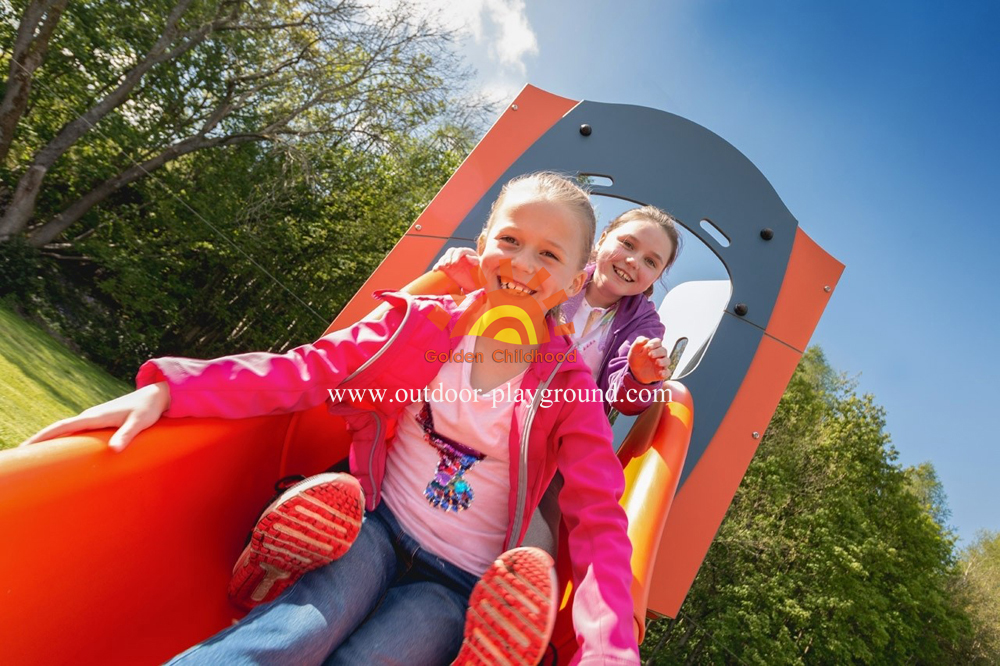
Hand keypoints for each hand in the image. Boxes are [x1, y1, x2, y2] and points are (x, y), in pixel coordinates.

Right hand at [20, 382, 170, 451]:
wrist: (156, 395)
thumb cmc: (148, 409)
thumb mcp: (139, 423)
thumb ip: (126, 435)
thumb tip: (113, 450)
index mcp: (95, 416)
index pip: (63, 426)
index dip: (44, 436)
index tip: (26, 446)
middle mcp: (91, 415)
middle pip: (60, 428)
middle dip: (40, 439)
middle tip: (22, 453)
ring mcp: (94, 417)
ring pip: (67, 429)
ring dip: (51, 439)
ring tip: (35, 454)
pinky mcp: (100, 420)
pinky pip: (77, 430)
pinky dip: (64, 437)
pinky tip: (61, 448)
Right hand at [432, 247, 479, 292]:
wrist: (475, 282)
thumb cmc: (479, 274)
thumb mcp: (480, 268)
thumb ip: (475, 261)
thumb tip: (467, 256)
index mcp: (468, 252)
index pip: (460, 251)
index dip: (456, 256)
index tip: (454, 263)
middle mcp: (459, 255)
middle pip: (451, 252)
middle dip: (448, 257)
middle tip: (447, 265)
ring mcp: (452, 260)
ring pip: (445, 257)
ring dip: (442, 261)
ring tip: (440, 267)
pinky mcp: (447, 267)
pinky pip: (441, 264)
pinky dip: (437, 266)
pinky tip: (435, 270)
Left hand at [627, 336, 668, 383]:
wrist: (635, 372)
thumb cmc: (636, 359)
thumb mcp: (634, 351)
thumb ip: (638, 343)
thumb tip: (646, 339)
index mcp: (653, 347)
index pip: (658, 342)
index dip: (655, 343)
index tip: (649, 347)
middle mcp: (659, 355)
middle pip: (663, 350)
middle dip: (658, 352)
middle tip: (650, 354)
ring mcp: (662, 364)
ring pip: (667, 361)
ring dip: (663, 361)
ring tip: (657, 362)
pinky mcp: (662, 373)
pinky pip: (667, 373)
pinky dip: (665, 373)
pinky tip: (660, 373)